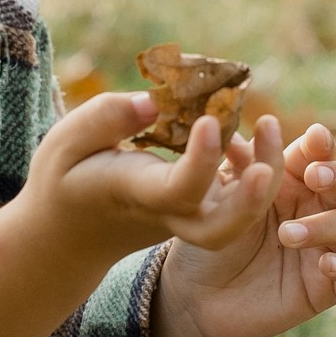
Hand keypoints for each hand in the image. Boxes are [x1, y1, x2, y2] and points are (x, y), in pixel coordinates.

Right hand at [15, 90, 277, 273]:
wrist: (69, 234)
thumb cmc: (65, 180)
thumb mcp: (66, 142)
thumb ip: (107, 118)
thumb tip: (153, 102)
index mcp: (135, 196)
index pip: (178, 189)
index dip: (200, 160)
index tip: (209, 119)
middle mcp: (168, 215)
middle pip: (221, 229)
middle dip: (252, 201)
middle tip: (269, 162)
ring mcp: (187, 220)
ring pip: (239, 220)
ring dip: (266, 181)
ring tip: (271, 127)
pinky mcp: (199, 213)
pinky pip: (238, 201)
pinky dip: (257, 172)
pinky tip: (259, 134)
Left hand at [151, 119, 335, 336]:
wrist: (195, 299)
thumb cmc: (207, 242)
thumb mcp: (216, 202)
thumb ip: (234, 169)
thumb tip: (237, 135)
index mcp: (292, 181)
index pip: (320, 154)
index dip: (323, 144)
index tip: (314, 138)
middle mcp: (315, 209)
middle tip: (315, 177)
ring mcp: (326, 247)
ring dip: (326, 223)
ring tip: (287, 234)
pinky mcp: (329, 286)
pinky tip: (326, 264)